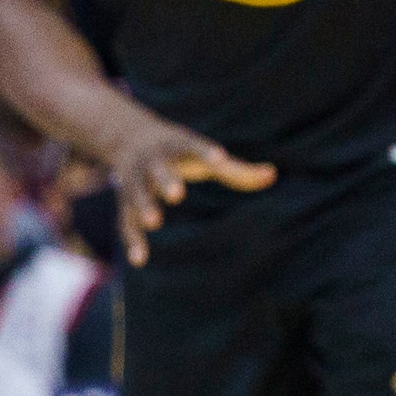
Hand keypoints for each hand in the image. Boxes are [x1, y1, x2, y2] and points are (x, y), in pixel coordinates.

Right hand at [110, 118, 274, 264]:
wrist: (127, 135)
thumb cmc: (178, 150)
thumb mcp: (202, 153)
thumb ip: (235, 169)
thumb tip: (272, 175)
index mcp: (176, 145)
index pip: (192, 145)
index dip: (206, 152)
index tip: (220, 159)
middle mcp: (152, 161)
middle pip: (159, 170)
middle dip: (167, 181)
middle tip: (178, 194)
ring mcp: (134, 180)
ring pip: (137, 193)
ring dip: (144, 206)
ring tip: (156, 222)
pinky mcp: (123, 201)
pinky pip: (124, 221)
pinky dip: (131, 239)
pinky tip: (140, 260)